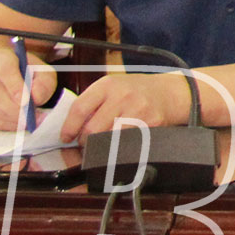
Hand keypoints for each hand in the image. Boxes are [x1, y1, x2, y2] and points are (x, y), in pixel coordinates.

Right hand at [0, 44, 58, 130]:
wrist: (1, 76)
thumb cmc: (26, 73)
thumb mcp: (42, 71)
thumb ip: (44, 82)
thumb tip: (36, 98)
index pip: (4, 69)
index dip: (15, 86)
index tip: (27, 101)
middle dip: (16, 109)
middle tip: (33, 117)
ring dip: (13, 119)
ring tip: (32, 120)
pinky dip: (8, 125)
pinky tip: (21, 123)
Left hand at [61, 71, 194, 137]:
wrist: (168, 93)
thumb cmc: (135, 92)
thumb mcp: (112, 88)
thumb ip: (92, 103)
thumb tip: (70, 129)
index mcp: (107, 85)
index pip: (80, 108)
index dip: (69, 127)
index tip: (65, 137)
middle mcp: (122, 96)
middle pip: (93, 129)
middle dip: (84, 142)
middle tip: (84, 145)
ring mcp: (138, 110)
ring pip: (109, 140)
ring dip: (101, 148)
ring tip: (100, 146)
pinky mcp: (151, 124)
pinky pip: (127, 144)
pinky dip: (119, 149)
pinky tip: (119, 146)